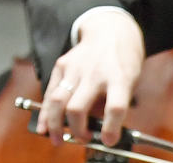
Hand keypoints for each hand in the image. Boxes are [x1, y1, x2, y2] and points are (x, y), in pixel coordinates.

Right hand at [37, 9, 144, 147]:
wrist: (110, 32)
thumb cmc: (122, 64)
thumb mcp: (128, 84)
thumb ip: (110, 104)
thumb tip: (92, 128)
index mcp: (119, 78)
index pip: (115, 106)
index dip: (111, 128)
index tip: (108, 140)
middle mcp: (95, 73)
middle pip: (78, 107)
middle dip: (77, 130)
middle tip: (82, 140)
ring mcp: (75, 68)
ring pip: (58, 101)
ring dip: (55, 124)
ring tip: (57, 139)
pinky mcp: (62, 65)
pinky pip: (51, 92)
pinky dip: (46, 112)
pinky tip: (44, 126)